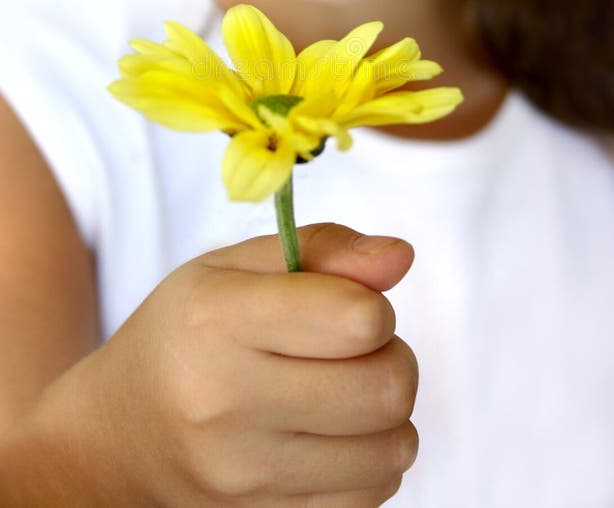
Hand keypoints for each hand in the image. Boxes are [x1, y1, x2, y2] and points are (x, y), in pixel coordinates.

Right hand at [86, 223, 417, 506]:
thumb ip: (321, 248)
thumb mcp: (232, 267)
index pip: (358, 319)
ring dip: (388, 415)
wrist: (117, 437)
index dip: (370, 304)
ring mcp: (244, 475)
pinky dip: (370, 460)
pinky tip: (332, 436)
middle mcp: (225, 404)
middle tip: (354, 350)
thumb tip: (401, 256)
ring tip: (342, 392)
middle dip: (391, 357)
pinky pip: (372, 494)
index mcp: (216, 320)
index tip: (345, 305)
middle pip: (387, 388)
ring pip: (392, 448)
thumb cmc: (183, 333)